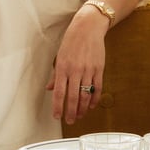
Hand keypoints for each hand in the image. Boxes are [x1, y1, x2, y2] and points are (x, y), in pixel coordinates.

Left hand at [48, 9, 107, 123]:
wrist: (88, 28)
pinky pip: (97, 88)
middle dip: (71, 112)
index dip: (58, 107)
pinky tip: (91, 106)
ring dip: (82, 108)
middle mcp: (76, 71)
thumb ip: (56, 75)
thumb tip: (50, 89)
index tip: (57, 117)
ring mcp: (88, 70)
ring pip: (86, 95)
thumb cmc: (72, 41)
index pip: (60, 92)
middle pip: (73, 97)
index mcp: (63, 68)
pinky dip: (94, 99)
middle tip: (70, 121)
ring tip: (79, 116)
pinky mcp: (99, 69)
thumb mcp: (59, 56)